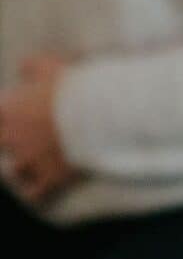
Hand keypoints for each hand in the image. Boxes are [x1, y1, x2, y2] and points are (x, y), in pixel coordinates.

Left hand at [0, 55, 78, 203]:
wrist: (97, 113)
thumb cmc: (73, 88)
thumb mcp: (51, 66)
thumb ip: (32, 65)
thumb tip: (23, 66)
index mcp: (10, 112)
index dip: (4, 115)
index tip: (10, 114)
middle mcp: (13, 139)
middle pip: (1, 143)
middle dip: (9, 140)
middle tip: (23, 136)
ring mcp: (30, 160)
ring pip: (14, 171)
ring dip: (21, 166)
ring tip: (30, 162)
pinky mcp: (48, 176)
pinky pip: (34, 192)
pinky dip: (34, 191)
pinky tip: (36, 190)